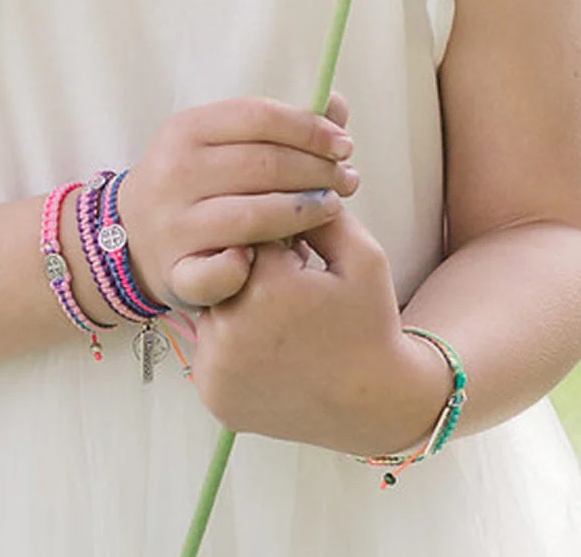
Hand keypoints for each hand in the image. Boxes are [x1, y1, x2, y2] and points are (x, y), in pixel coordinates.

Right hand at [114, 92, 357, 308]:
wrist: (128, 235)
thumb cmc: (193, 182)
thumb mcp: (222, 143)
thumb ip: (278, 126)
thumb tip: (336, 105)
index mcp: (187, 129)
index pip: (260, 118)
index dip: (310, 129)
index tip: (344, 145)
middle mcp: (175, 172)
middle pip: (263, 165)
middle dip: (317, 172)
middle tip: (348, 180)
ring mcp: (173, 224)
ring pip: (253, 216)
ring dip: (304, 212)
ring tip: (331, 208)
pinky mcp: (175, 271)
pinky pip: (220, 272)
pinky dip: (252, 266)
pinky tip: (281, 257)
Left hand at [189, 209, 451, 456]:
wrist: (372, 403)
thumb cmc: (370, 322)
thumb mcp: (363, 256)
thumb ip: (321, 211)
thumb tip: (286, 177)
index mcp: (268, 288)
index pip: (251, 233)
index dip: (278, 240)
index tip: (298, 255)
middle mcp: (231, 329)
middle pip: (224, 269)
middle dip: (251, 268)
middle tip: (288, 288)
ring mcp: (217, 367)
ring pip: (212, 307)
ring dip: (235, 302)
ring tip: (280, 318)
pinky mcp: (213, 394)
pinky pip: (209, 349)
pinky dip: (230, 343)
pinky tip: (267, 347)